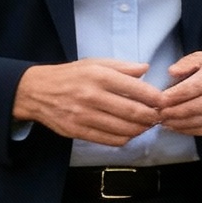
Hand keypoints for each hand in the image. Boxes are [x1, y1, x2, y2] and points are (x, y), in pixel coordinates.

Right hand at [14, 59, 162, 144]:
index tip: (164, 101)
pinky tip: (130, 133)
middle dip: (152, 117)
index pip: (136, 89)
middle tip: (161, 116)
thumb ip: (122, 66)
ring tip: (147, 125)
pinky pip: (109, 140)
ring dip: (141, 129)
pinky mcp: (78, 131)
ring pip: (123, 129)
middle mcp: (92, 95)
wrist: (36, 91)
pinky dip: (125, 139)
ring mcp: (84, 115)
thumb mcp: (94, 63)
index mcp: (98, 76)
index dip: (155, 98)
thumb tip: (146, 68)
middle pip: (133, 112)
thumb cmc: (70, 75)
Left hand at [159, 51, 201, 135]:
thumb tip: (172, 72)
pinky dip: (191, 130)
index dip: (176, 95)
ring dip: (182, 123)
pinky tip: (177, 127)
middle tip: (160, 113)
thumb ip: (185, 63)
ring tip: (165, 122)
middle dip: (177, 112)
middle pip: (199, 105)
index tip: (161, 100)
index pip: (195, 86)